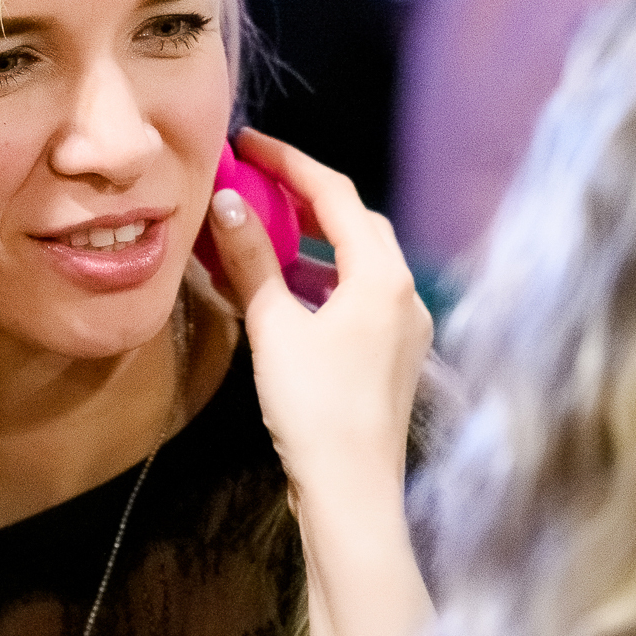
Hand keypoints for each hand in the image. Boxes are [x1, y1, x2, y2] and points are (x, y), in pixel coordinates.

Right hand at [203, 128, 431, 511]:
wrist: (352, 492)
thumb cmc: (314, 407)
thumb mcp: (275, 327)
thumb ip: (252, 260)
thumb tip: (228, 202)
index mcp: (383, 275)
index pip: (336, 194)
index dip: (290, 162)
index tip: (249, 143)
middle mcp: (406, 292)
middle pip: (357, 222)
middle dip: (306, 197)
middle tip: (257, 183)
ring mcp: (407, 326)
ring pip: (361, 261)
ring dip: (315, 241)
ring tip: (265, 233)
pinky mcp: (395, 356)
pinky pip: (361, 295)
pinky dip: (325, 279)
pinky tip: (289, 291)